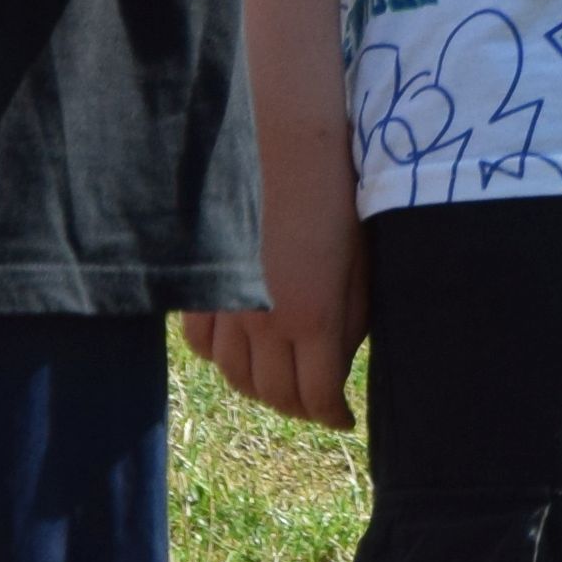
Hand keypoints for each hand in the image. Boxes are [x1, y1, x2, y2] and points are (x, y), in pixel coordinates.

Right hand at [185, 106, 369, 429]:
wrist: (287, 144)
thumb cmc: (337, 198)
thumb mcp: (360, 265)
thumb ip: (350, 323)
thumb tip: (339, 365)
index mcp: (313, 320)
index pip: (317, 396)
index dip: (332, 415)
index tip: (344, 417)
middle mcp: (265, 324)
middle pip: (275, 395)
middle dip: (298, 407)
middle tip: (315, 403)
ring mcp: (227, 307)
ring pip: (235, 376)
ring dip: (260, 389)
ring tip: (280, 383)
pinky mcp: (202, 287)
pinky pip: (201, 344)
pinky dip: (220, 358)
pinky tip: (239, 351)